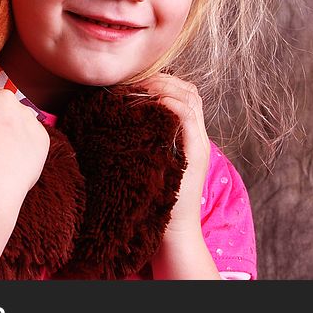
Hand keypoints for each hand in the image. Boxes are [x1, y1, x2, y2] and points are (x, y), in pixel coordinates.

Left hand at [141, 73, 219, 278]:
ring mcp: (198, 144)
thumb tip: (114, 121)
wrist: (173, 233)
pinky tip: (151, 104)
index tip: (134, 81)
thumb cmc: (154, 199)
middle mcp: (197, 137)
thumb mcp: (149, 162)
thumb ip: (142, 142)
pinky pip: (187, 118)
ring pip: (190, 98)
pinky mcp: (195, 154)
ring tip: (139, 88)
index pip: (183, 94)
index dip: (161, 81)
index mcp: (188, 136)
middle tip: (134, 80)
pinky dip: (170, 105)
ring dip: (163, 87)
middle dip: (161, 79)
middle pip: (189, 91)